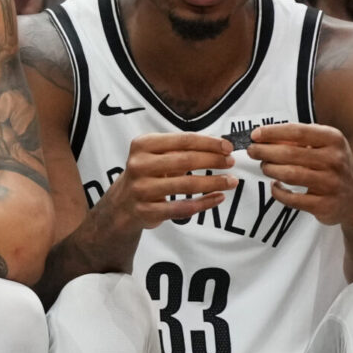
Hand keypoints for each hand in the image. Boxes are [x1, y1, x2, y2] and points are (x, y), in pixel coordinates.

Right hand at [98, 132, 236, 229]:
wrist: (121, 204)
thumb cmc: (147, 174)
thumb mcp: (156, 155)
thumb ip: (181, 149)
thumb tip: (220, 147)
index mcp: (143, 145)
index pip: (183, 140)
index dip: (209, 143)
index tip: (228, 147)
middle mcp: (139, 165)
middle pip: (186, 160)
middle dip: (213, 161)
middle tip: (231, 162)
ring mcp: (141, 189)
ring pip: (186, 185)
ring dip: (213, 182)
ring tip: (231, 181)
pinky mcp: (147, 211)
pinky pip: (182, 208)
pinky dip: (204, 203)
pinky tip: (218, 198)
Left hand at [247, 123, 352, 224]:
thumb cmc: (334, 165)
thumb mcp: (326, 145)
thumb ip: (301, 139)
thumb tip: (265, 137)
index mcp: (333, 140)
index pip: (297, 132)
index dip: (272, 132)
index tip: (255, 134)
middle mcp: (334, 160)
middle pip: (290, 154)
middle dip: (265, 152)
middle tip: (252, 151)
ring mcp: (330, 184)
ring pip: (290, 175)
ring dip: (270, 170)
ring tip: (264, 166)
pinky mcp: (324, 205)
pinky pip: (292, 199)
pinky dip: (278, 191)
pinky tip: (274, 185)